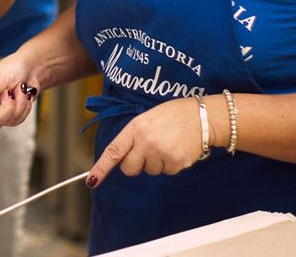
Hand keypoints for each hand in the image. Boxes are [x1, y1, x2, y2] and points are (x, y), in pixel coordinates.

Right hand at [0, 51, 39, 133]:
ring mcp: (0, 111)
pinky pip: (18, 120)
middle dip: (3, 111)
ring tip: (16, 90)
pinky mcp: (13, 114)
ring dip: (17, 106)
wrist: (32, 67)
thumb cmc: (12, 67)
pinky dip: (24, 107)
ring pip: (7, 122)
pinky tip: (23, 95)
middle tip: (8, 94)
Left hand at [86, 98, 202, 187]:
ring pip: (150, 171)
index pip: (114, 151)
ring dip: (157, 162)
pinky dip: (172, 164)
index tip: (91, 181)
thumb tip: (125, 156)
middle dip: (136, 164)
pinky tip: (178, 149)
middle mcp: (145, 142)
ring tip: (169, 144)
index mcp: (136, 128)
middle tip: (149, 151)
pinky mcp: (175, 163)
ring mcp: (160, 153)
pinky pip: (167, 172)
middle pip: (130, 169)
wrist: (203, 116)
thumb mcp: (149, 117)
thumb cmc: (175, 114)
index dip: (101, 168)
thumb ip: (135, 135)